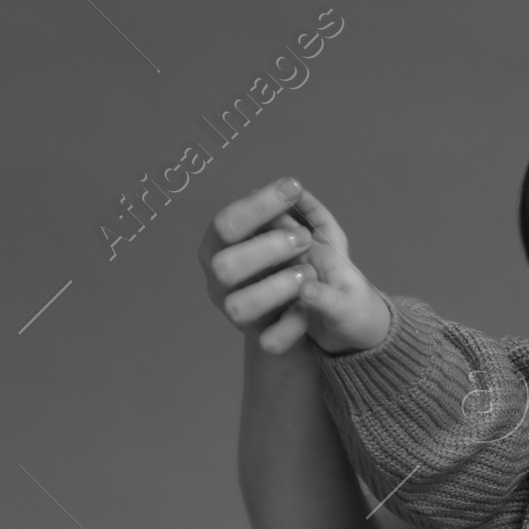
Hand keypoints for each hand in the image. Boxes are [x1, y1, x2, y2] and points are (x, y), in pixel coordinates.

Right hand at [197, 180, 389, 356]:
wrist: (310, 314)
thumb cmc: (294, 262)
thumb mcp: (295, 233)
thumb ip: (290, 214)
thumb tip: (292, 188)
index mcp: (219, 247)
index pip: (226, 224)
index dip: (258, 206)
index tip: (292, 187)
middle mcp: (220, 280)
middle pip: (224, 266)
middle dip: (267, 248)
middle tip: (304, 238)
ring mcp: (238, 313)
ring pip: (239, 307)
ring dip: (278, 286)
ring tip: (308, 271)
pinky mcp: (263, 340)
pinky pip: (272, 340)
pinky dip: (295, 322)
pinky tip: (309, 307)